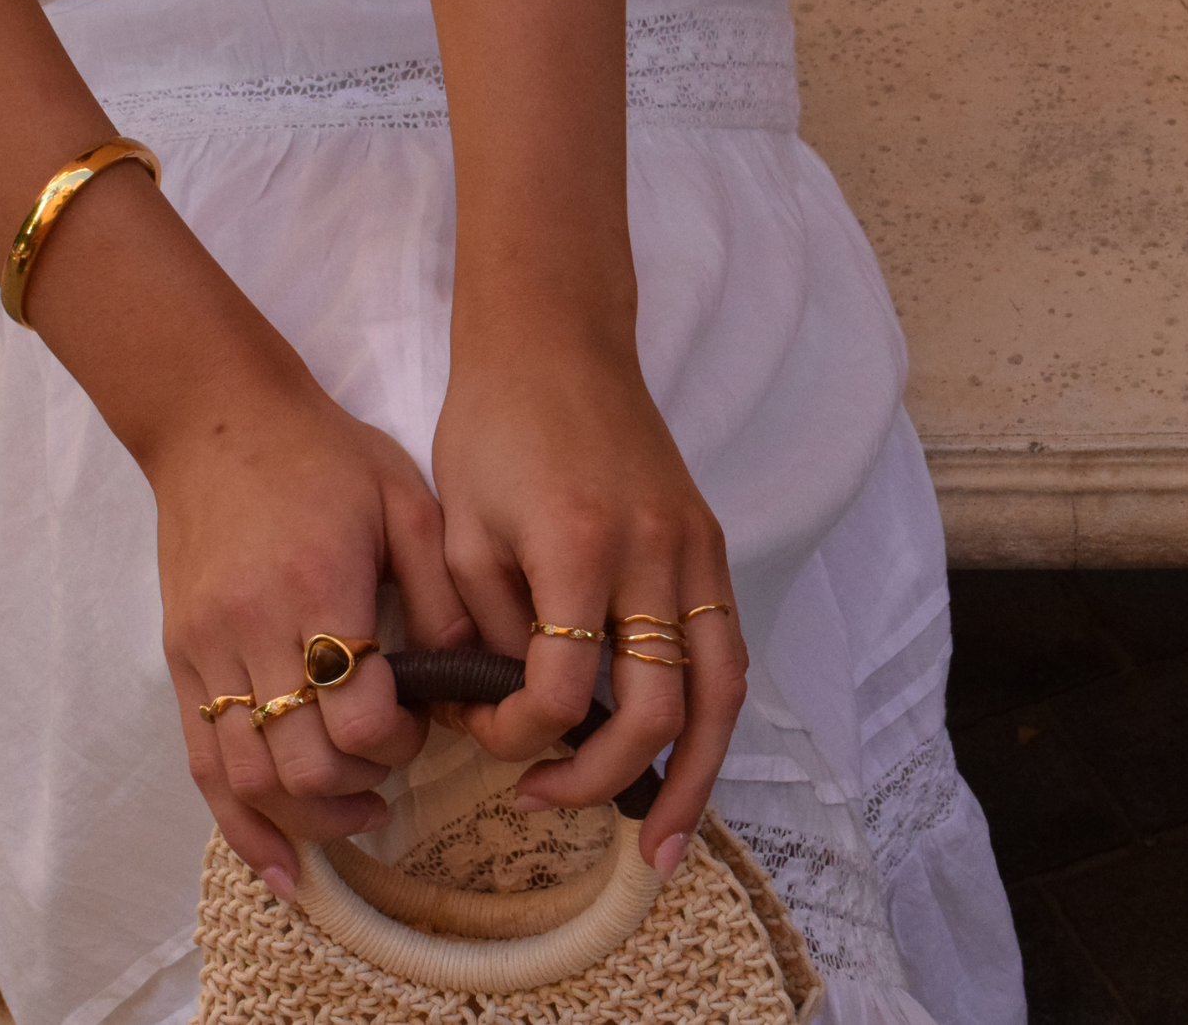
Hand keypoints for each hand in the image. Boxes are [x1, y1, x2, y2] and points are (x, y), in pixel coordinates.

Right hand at [152, 365, 472, 896]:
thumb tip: (473, 675)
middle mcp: (253, 630)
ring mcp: (205, 649)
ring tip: (350, 816)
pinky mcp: (178, 657)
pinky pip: (201, 763)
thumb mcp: (406, 500)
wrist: (217, 418)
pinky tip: (277, 864)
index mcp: (319, 588)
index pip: (359, 721)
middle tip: (389, 778)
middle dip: (357, 793)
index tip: (418, 727)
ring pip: (247, 780)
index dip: (399, 747)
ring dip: (304, 820)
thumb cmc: (324, 453)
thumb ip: (444, 590)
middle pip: (302, 767)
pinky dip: (238, 823)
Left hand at [432, 330, 747, 879]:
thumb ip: (483, 625)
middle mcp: (654, 553)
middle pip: (659, 709)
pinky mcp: (709, 540)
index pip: (563, 690)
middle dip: (608, 781)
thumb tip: (500, 708)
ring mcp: (694, 548)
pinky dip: (712, 713)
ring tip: (667, 845)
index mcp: (578, 547)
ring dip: (699, 777)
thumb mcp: (461, 525)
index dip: (518, 734)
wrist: (554, 341)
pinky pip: (726, 647)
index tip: (482, 732)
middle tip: (552, 809)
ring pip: (720, 691)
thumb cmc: (492, 424)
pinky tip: (689, 754)